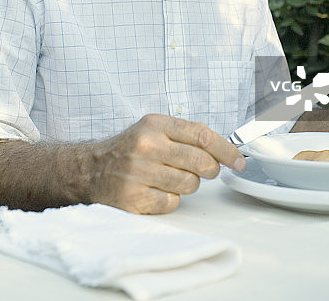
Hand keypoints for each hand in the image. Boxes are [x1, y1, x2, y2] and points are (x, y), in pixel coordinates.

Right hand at [82, 114, 245, 213]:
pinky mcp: (134, 198)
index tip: (239, 160)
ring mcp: (140, 172)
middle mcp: (147, 146)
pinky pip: (172, 203)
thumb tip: (222, 151)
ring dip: (187, 185)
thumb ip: (184, 135)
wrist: (89, 169)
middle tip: (206, 171)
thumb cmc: (128, 149)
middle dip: (210, 169)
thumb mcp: (152, 129)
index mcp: (155, 124)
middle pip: (201, 161)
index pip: (202, 135)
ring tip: (170, 178)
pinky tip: (155, 191)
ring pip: (189, 184)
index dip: (226, 149)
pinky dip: (169, 199)